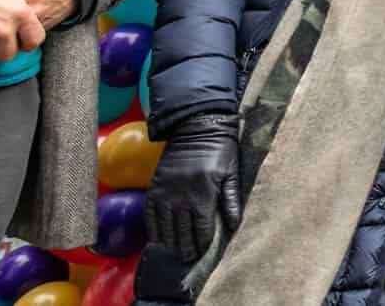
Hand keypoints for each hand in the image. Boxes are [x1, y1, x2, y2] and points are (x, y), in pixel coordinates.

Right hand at [145, 124, 240, 263]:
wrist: (197, 127)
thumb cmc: (221, 150)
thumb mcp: (232, 173)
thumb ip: (231, 199)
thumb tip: (234, 225)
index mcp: (204, 194)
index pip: (201, 228)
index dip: (201, 243)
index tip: (202, 252)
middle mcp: (182, 197)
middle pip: (182, 231)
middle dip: (185, 247)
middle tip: (187, 258)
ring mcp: (166, 193)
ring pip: (165, 226)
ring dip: (169, 242)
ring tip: (174, 253)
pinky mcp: (155, 187)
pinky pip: (150, 214)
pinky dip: (153, 229)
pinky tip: (157, 238)